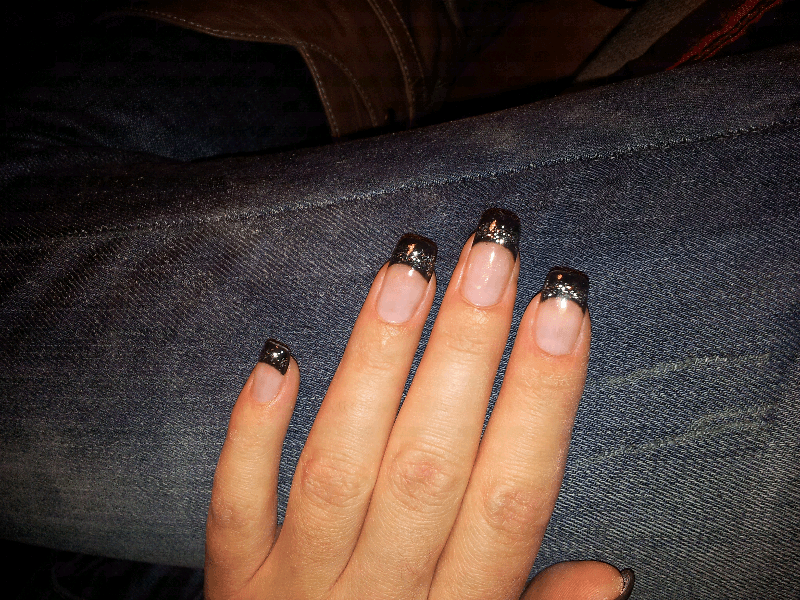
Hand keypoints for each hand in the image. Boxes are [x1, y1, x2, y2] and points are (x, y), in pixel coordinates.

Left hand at [205, 209, 632, 599]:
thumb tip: (613, 574)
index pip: (510, 496)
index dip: (542, 399)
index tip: (564, 304)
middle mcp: (379, 599)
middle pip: (428, 463)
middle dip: (465, 349)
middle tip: (491, 248)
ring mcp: (294, 589)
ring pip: (339, 465)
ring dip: (375, 362)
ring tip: (408, 265)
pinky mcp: (233, 582)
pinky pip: (235, 506)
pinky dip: (251, 434)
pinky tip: (276, 356)